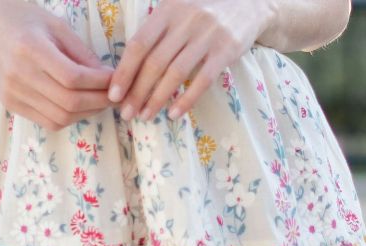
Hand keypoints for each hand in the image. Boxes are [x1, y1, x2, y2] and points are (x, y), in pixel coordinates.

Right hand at [0, 0, 116, 130]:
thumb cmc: (24, 20)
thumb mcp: (56, 26)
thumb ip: (81, 53)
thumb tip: (107, 78)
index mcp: (30, 48)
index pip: (73, 77)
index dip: (99, 83)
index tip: (114, 79)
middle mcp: (18, 74)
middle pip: (68, 102)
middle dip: (98, 102)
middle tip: (114, 95)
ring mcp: (13, 93)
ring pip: (59, 117)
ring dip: (86, 113)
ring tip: (99, 102)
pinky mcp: (11, 104)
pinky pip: (47, 121)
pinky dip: (69, 118)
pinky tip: (79, 106)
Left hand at [108, 0, 276, 120]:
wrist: (251, 2)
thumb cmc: (205, 10)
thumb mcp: (178, 9)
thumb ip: (157, 31)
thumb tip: (128, 67)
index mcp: (168, 9)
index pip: (139, 44)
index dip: (124, 71)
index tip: (114, 94)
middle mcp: (186, 20)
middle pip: (154, 62)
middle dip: (137, 92)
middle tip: (126, 113)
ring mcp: (208, 34)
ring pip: (176, 73)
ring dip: (157, 98)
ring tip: (145, 115)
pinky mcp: (227, 49)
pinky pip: (203, 80)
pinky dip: (186, 99)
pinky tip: (173, 113)